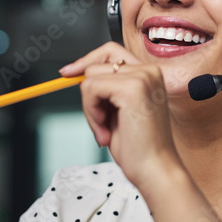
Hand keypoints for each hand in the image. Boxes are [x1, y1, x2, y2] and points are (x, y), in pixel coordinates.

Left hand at [60, 43, 183, 191]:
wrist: (154, 170)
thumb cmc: (139, 148)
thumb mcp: (118, 111)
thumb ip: (105, 90)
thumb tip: (74, 73)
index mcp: (149, 74)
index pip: (111, 52)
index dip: (87, 60)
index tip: (67, 73)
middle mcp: (149, 70)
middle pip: (96, 64)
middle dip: (88, 94)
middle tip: (98, 121)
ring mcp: (142, 77)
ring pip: (90, 78)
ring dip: (90, 108)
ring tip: (105, 131)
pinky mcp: (132, 88)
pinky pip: (91, 89)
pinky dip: (91, 112)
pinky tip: (105, 131)